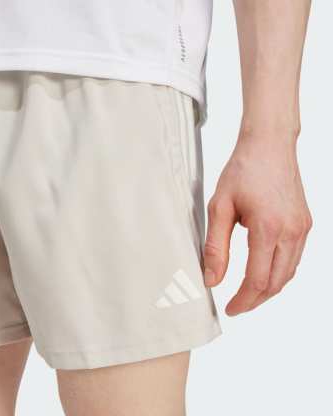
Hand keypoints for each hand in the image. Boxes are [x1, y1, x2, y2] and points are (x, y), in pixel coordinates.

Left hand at [204, 130, 311, 315]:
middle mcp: (292, 232)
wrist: (269, 145)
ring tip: (248, 294)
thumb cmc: (243, 170)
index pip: (258, 280)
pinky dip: (279, 273)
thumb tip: (212, 279)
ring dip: (269, 289)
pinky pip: (294, 259)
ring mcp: (302, 228)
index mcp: (268, 228)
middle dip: (256, 300)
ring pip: (288, 273)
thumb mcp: (219, 207)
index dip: (243, 300)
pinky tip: (264, 273)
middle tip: (237, 306)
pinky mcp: (305, 224)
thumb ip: (216, 247)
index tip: (230, 309)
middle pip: (277, 283)